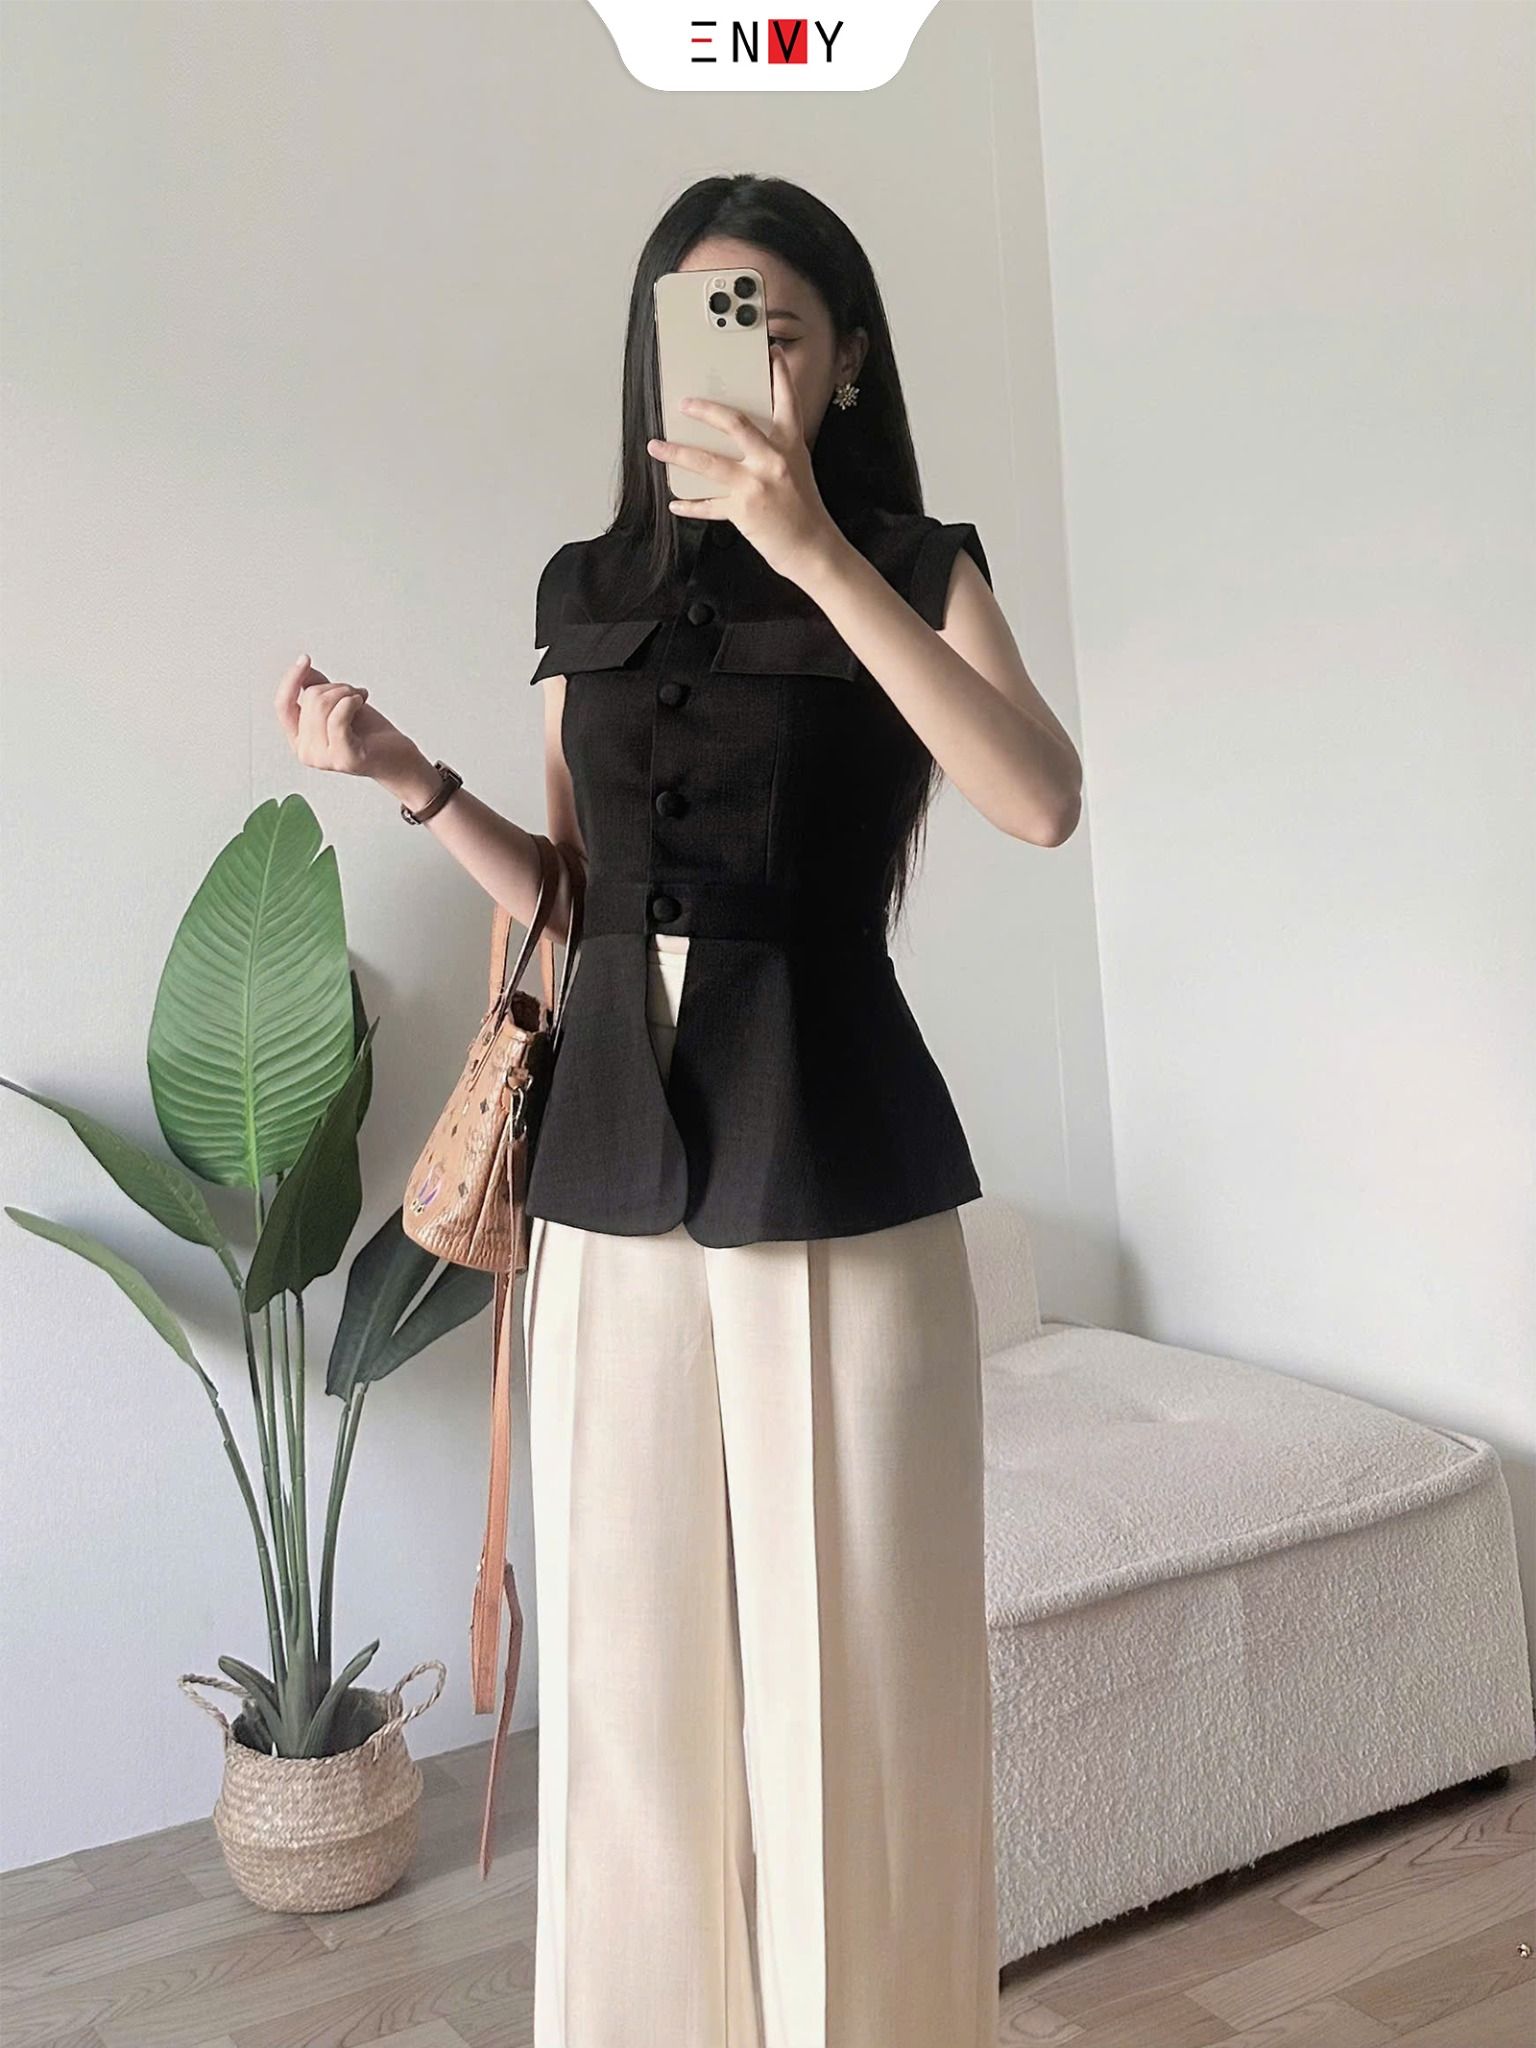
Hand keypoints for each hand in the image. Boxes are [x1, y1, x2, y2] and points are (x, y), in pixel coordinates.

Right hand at [274, 656, 423, 790]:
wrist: (397, 756)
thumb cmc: (369, 733)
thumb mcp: (338, 703)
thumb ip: (317, 687)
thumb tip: (303, 669)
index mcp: (299, 740)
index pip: (283, 706)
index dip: (291, 680)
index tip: (305, 659)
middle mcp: (306, 753)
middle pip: (310, 699)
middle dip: (336, 688)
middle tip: (354, 695)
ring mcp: (324, 759)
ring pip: (323, 705)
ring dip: (346, 693)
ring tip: (359, 700)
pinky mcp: (345, 758)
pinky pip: (338, 718)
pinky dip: (351, 702)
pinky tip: (361, 702)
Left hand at [645, 351, 843, 587]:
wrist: (813, 548)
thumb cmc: (804, 510)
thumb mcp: (796, 469)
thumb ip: (772, 450)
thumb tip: (738, 439)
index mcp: (790, 446)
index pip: (786, 401)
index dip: (780, 374)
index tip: (771, 352)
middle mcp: (773, 460)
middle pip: (735, 423)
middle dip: (705, 410)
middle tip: (684, 402)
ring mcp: (756, 485)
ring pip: (708, 463)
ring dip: (677, 453)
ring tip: (655, 446)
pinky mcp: (743, 511)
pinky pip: (708, 505)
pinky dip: (690, 504)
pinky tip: (675, 501)